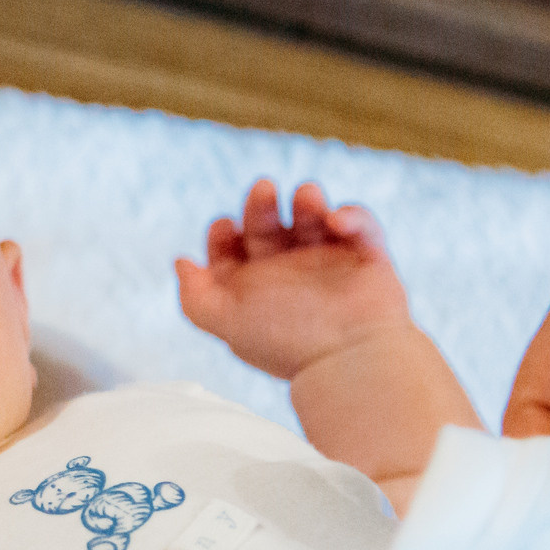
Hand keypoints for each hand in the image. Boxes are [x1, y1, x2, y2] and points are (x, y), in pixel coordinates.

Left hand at [176, 179, 409, 379]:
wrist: (348, 360)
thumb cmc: (286, 342)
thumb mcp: (226, 321)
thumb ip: (194, 297)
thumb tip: (181, 262)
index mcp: (254, 288)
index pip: (230, 250)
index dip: (222, 234)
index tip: (224, 226)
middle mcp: (289, 273)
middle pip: (266, 227)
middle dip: (260, 205)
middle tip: (262, 189)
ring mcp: (329, 263)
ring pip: (313, 218)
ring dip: (307, 201)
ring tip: (306, 195)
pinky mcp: (368, 259)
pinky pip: (361, 226)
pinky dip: (351, 215)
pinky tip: (336, 220)